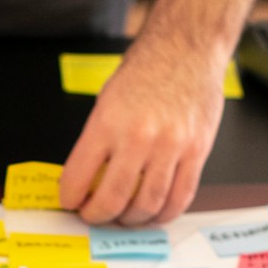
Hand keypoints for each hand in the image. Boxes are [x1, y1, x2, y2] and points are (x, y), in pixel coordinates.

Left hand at [58, 41, 228, 225]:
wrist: (187, 47)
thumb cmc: (148, 69)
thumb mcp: (108, 100)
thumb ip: (97, 140)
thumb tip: (87, 178)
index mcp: (108, 122)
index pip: (78, 176)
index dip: (70, 198)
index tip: (70, 202)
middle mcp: (139, 136)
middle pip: (114, 198)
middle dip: (98, 216)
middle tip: (94, 216)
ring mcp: (171, 146)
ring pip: (148, 204)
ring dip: (132, 220)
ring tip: (124, 217)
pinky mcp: (197, 151)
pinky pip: (181, 196)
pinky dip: (165, 213)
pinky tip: (155, 213)